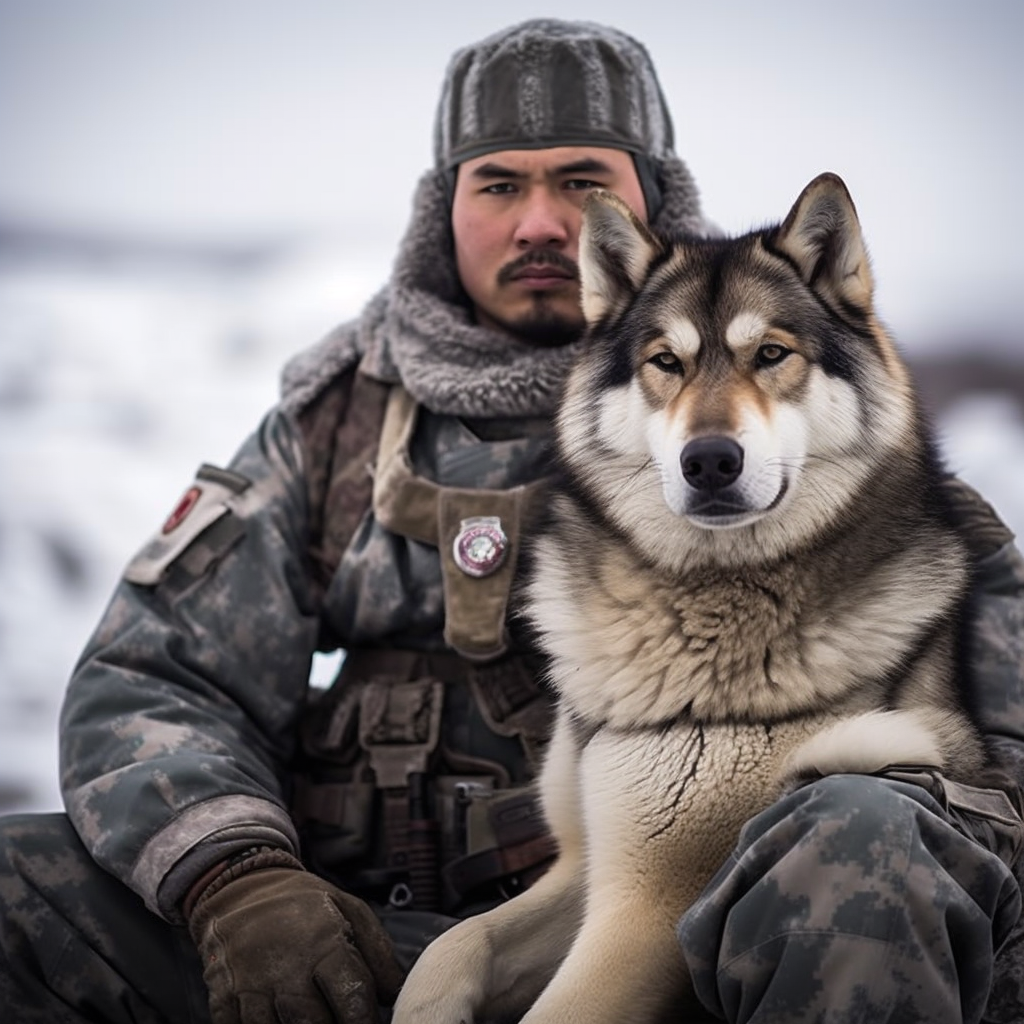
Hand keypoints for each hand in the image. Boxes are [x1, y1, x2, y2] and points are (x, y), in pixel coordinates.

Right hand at [187, 861, 404, 1022]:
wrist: (243, 887)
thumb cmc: (304, 906)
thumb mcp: (350, 911)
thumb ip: (379, 955)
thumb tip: (395, 996)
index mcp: (324, 944)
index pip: (353, 1000)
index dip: (365, 1022)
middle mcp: (286, 967)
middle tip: (339, 1020)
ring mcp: (250, 986)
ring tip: (307, 1014)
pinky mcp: (223, 999)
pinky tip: (276, 1016)